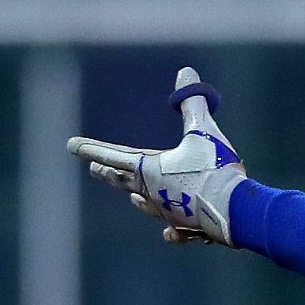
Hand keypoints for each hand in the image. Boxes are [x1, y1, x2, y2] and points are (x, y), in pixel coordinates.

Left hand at [67, 67, 247, 245]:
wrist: (234, 209)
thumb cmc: (214, 167)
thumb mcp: (203, 131)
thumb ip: (193, 103)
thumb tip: (185, 72)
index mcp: (150, 170)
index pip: (113, 156)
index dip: (91, 148)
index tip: (70, 145)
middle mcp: (152, 192)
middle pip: (124, 180)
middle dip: (109, 173)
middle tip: (95, 168)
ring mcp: (168, 212)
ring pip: (145, 203)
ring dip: (135, 196)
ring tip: (130, 196)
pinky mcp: (188, 227)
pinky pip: (175, 229)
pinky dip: (170, 229)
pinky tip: (167, 232)